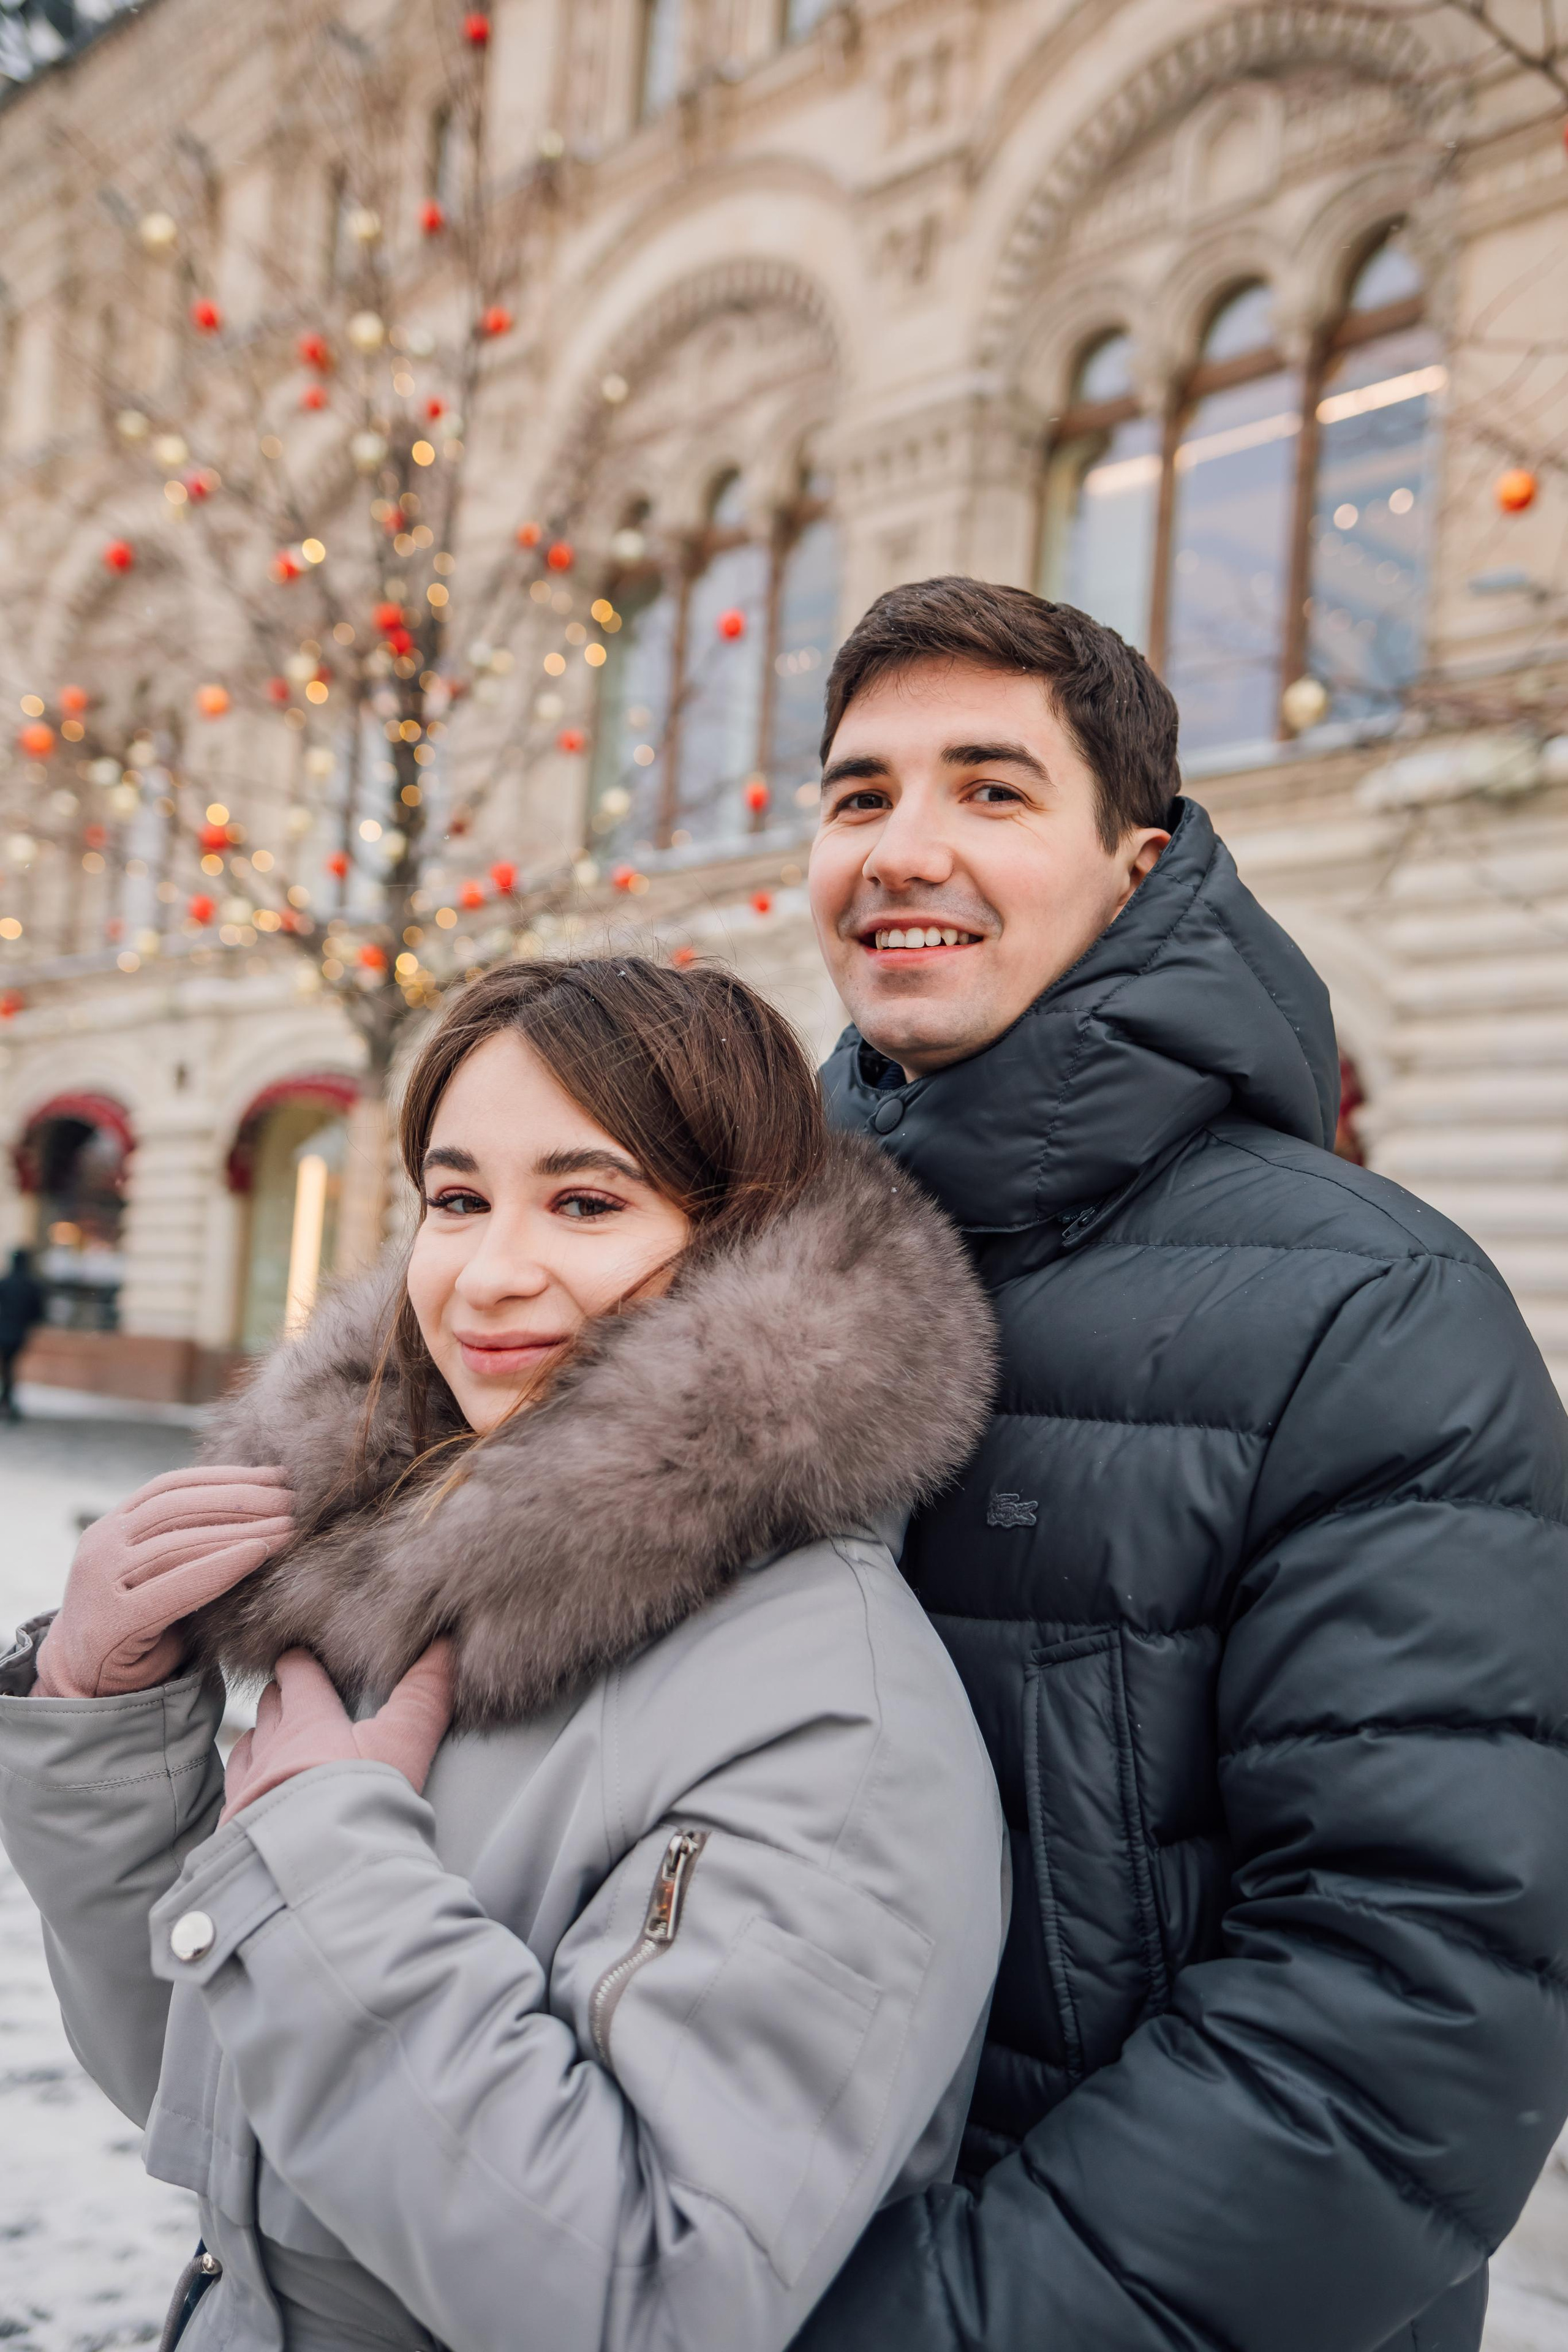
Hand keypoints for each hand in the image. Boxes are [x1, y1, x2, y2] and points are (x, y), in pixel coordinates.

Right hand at [34, 1465, 293, 1700]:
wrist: (91, 1685)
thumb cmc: (143, 1625)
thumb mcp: (159, 1571)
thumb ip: (187, 1539)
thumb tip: (260, 1501)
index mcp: (111, 1526)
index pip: (173, 1486)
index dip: (228, 1477)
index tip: (277, 1476)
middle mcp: (100, 1546)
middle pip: (180, 1508)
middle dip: (242, 1499)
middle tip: (293, 1500)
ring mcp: (99, 1582)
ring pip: (179, 1543)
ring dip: (242, 1530)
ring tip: (289, 1528)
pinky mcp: (111, 1621)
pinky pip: (174, 1587)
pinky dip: (220, 1567)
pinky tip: (257, 1554)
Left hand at [220, 1642, 453, 1823]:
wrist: (307, 1866)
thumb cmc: (359, 1798)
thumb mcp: (402, 1744)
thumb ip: (424, 1697)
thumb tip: (444, 1644)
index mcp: (307, 1719)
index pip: (297, 1674)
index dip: (298, 1662)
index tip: (299, 1656)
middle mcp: (270, 1745)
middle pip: (269, 1706)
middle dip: (278, 1696)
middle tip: (288, 1694)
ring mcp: (246, 1786)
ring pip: (247, 1745)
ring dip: (258, 1738)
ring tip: (268, 1741)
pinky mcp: (232, 1824)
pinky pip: (231, 1789)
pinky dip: (241, 1781)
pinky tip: (247, 1790)